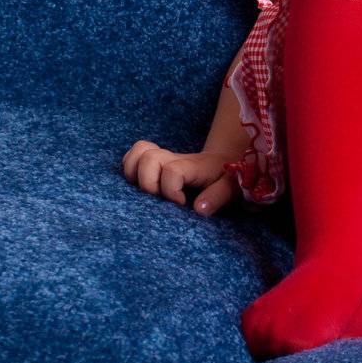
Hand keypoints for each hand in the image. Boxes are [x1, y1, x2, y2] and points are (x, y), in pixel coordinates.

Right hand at [121, 140, 239, 217]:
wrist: (225, 163)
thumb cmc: (228, 178)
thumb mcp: (232, 187)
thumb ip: (217, 197)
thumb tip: (198, 209)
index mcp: (195, 165)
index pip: (173, 170)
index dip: (170, 190)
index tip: (181, 203)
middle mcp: (175, 158)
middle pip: (148, 158)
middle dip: (148, 182)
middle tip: (160, 198)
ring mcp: (163, 159)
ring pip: (137, 153)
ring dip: (134, 173)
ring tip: (149, 191)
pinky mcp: (154, 163)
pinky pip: (133, 158)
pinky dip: (130, 171)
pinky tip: (141, 188)